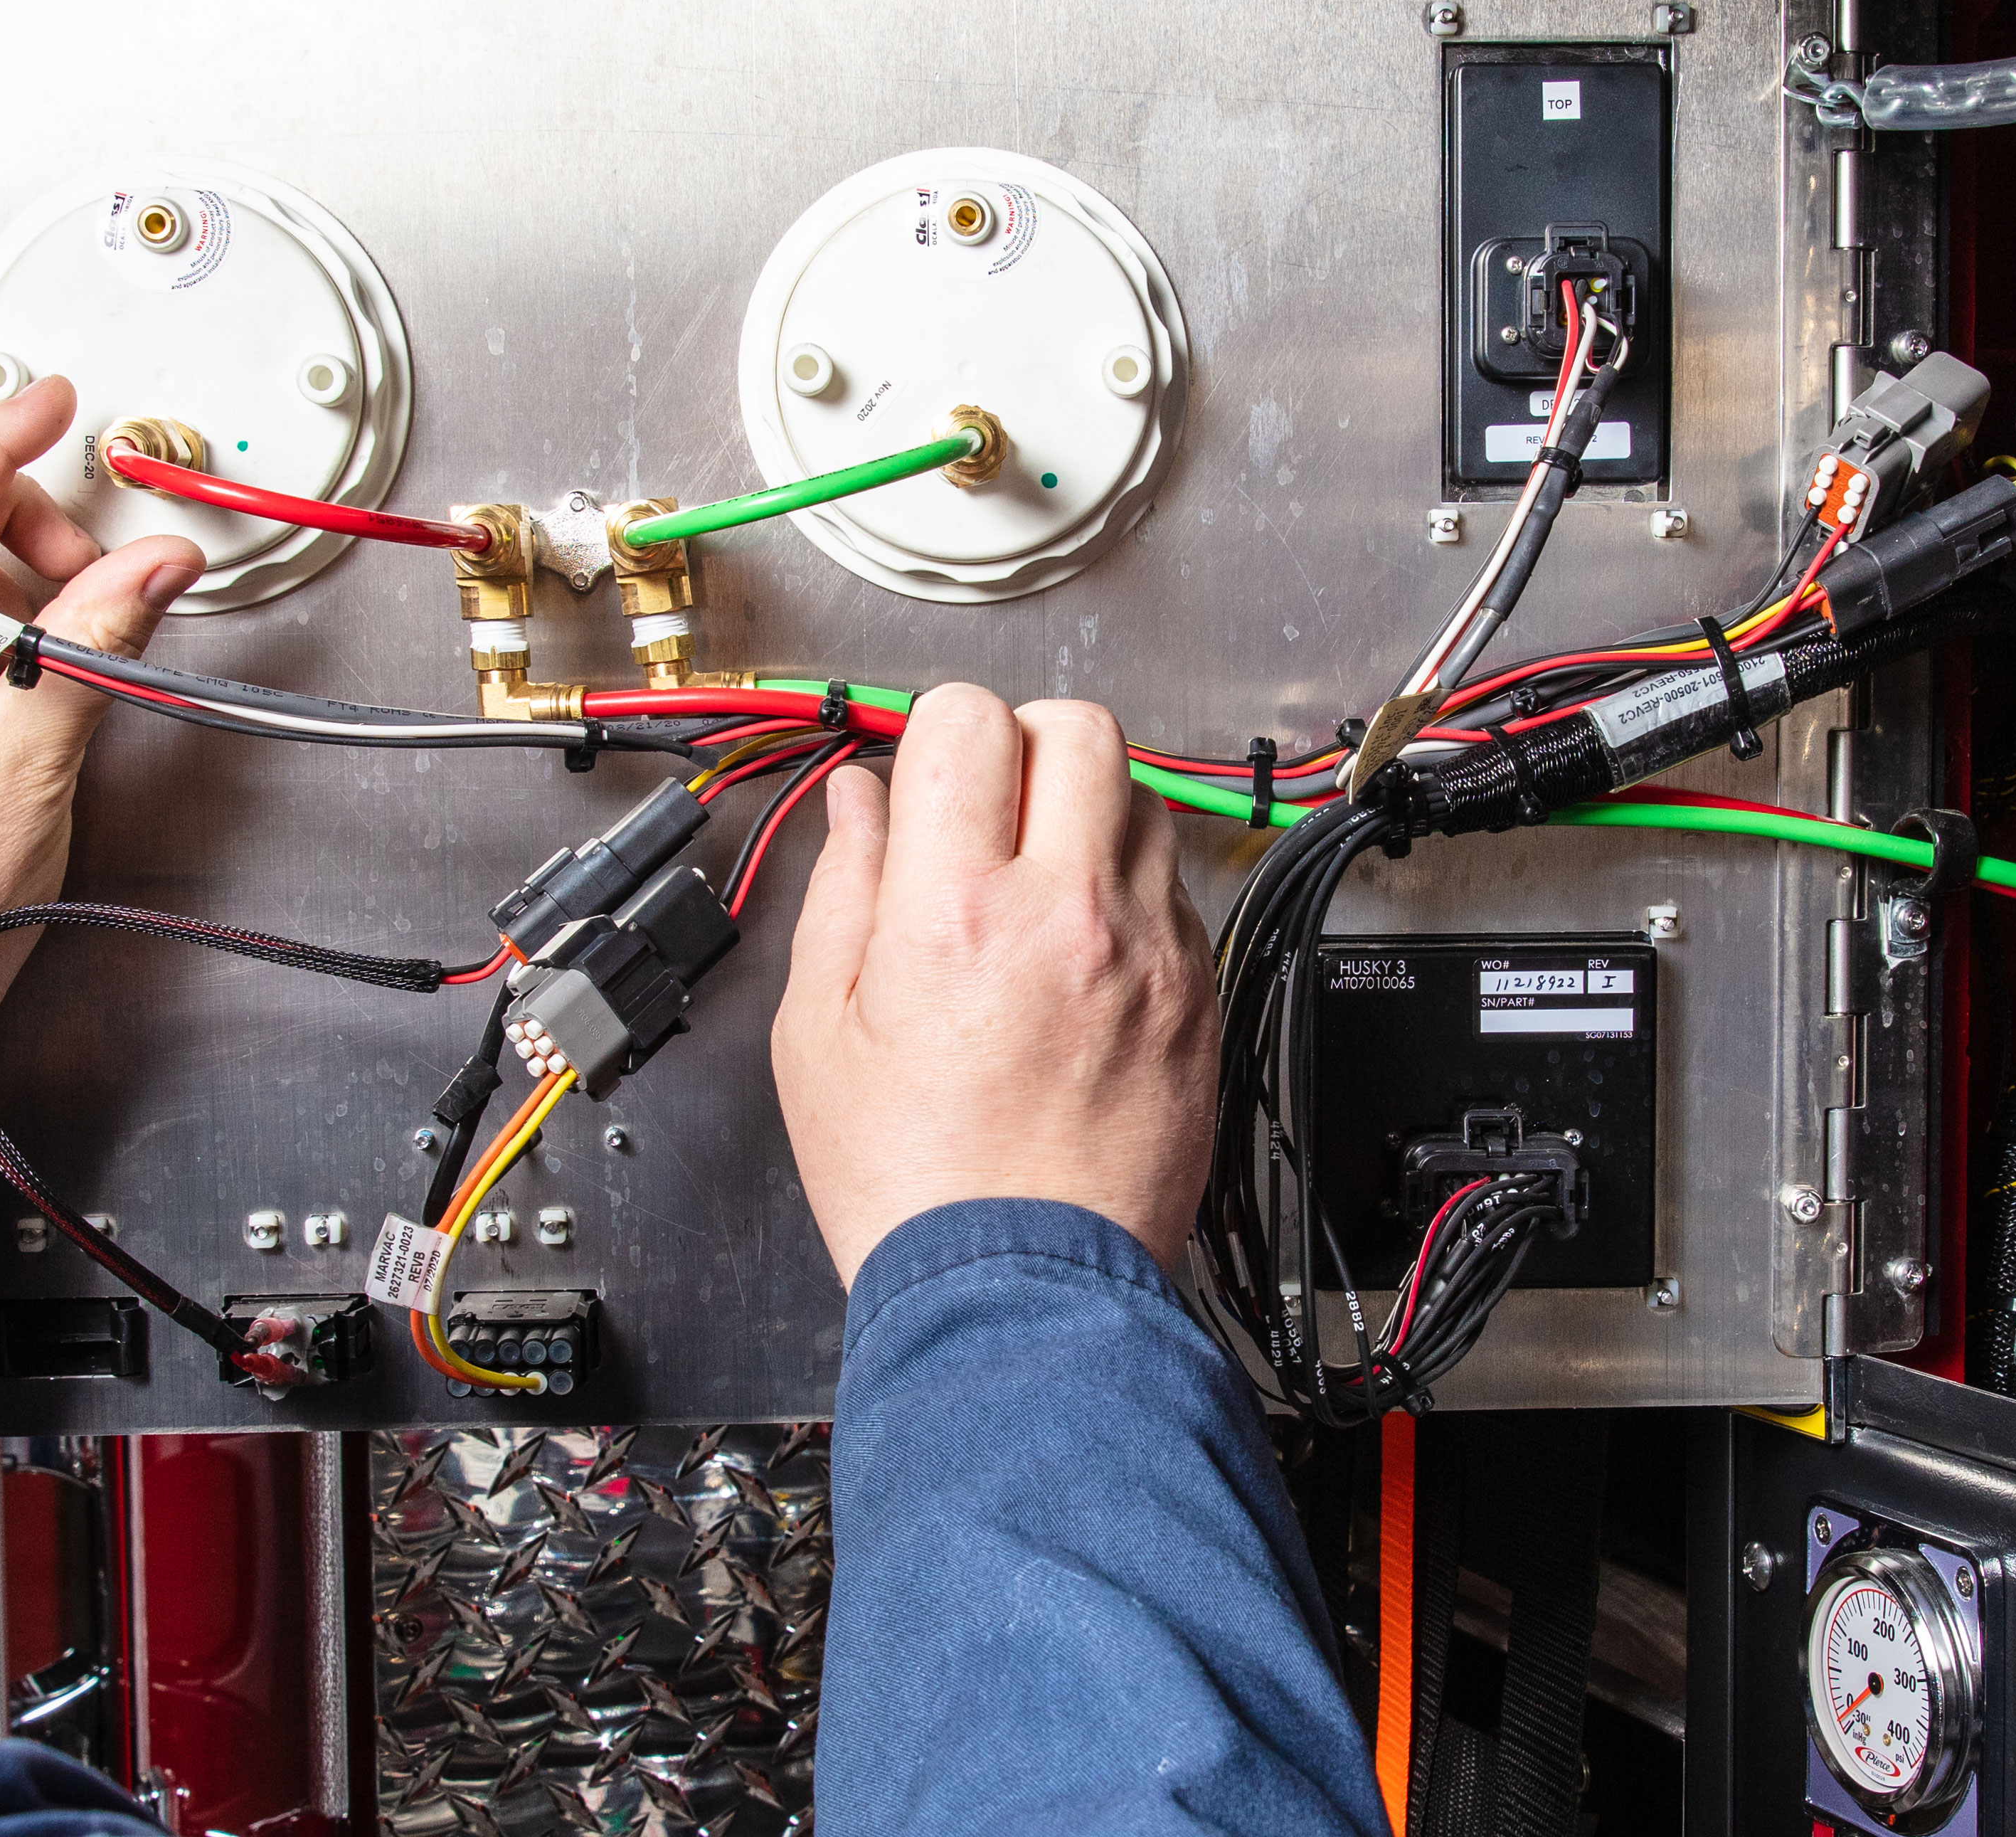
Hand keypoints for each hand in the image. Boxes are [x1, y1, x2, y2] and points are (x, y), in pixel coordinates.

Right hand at [767, 685, 1219, 1280]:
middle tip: (989, 801)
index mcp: (957, 912)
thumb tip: (859, 803)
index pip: (967, 720)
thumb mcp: (818, 1032)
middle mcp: (1070, 915)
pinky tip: (1080, 950)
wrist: (1021, 1294)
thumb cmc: (914, 1185)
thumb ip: (842, 890)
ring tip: (1036, 880)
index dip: (933, 731)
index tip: (922, 774)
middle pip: (1078, 728)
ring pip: (1142, 799)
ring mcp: (1150, 956)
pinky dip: (1129, 893)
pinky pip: (1176, 892)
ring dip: (1085, 811)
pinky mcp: (1197, 999)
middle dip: (1023, 741)